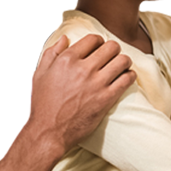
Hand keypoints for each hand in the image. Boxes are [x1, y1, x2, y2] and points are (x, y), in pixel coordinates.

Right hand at [26, 34, 135, 149]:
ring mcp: (96, 84)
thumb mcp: (40, 74)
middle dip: (114, 49)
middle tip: (112, 56)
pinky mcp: (106, 99)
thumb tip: (65, 38)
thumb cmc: (43, 103)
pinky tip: (126, 77)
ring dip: (124, 62)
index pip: (93, 39)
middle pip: (111, 47)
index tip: (100, 48)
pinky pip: (127, 80)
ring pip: (123, 61)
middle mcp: (83, 69)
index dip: (99, 41)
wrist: (49, 132)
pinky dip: (130, 76)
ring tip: (121, 66)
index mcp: (67, 60)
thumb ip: (51, 52)